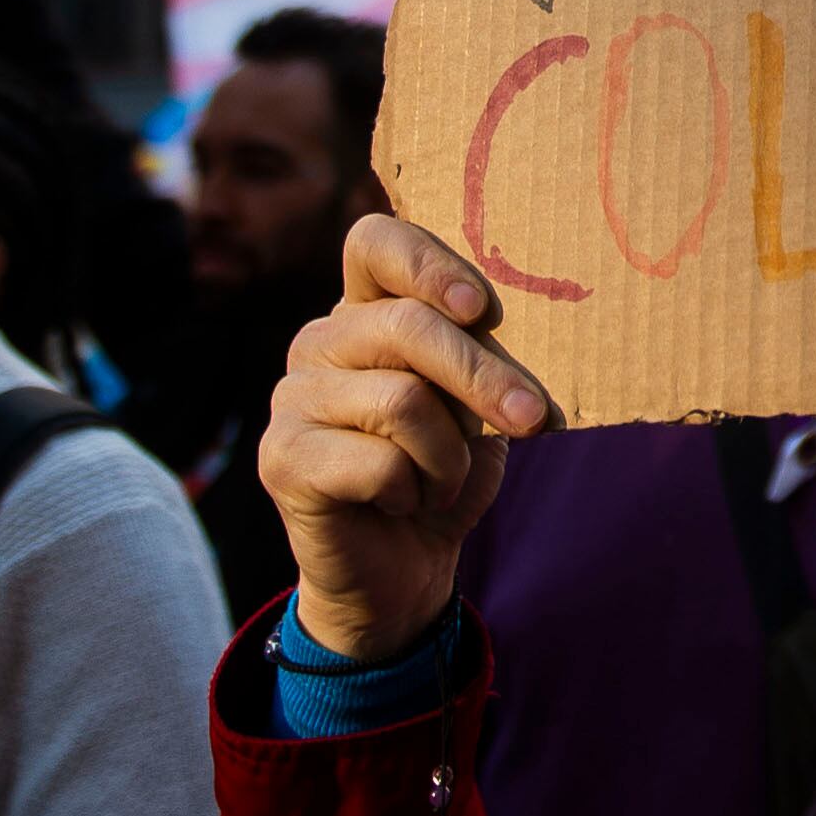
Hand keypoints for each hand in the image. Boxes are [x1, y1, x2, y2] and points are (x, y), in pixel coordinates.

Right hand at [258, 215, 556, 658]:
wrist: (400, 572)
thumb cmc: (443, 475)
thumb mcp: (476, 409)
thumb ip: (484, 359)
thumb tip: (530, 327)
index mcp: (365, 311)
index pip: (375, 242)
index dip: (428, 265)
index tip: (482, 309)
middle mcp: (318, 341)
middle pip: (406, 326)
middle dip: (484, 376)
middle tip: (534, 417)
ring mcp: (291, 397)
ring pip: (401, 400)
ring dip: (448, 456)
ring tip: (442, 483)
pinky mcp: (282, 458)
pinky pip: (377, 462)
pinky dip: (413, 491)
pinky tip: (402, 503)